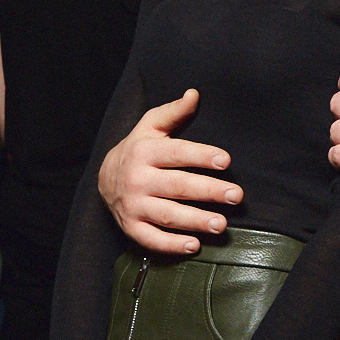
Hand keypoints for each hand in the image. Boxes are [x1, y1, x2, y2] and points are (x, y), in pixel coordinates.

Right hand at [98, 89, 241, 256]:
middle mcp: (137, 179)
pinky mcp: (131, 227)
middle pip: (178, 186)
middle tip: (236, 195)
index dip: (201, 156)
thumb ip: (173, 112)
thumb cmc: (138, 149)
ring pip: (167, 215)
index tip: (225, 161)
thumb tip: (194, 94)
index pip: (177, 154)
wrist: (104, 178)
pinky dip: (172, 245)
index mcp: (144, 152)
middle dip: (209, 191)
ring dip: (196, 221)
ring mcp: (133, 205)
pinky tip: (195, 245)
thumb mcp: (150, 126)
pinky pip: (152, 239)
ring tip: (222, 224)